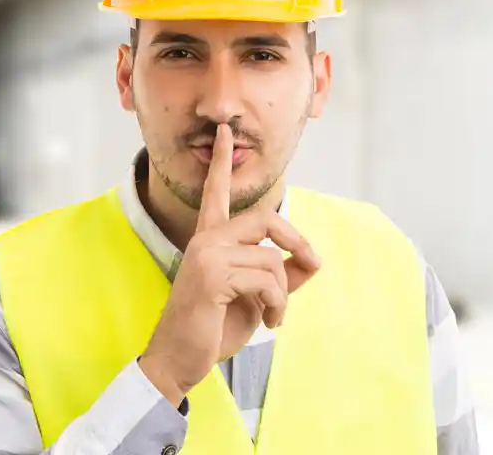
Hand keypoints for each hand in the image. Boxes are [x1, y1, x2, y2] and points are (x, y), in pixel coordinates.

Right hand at [139, 124, 320, 405]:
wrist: (180, 360)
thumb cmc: (214, 328)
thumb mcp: (257, 298)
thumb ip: (282, 275)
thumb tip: (313, 260)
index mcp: (210, 240)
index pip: (217, 194)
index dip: (222, 162)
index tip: (224, 132)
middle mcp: (206, 240)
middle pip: (267, 219)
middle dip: (298, 241)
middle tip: (313, 263)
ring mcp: (207, 255)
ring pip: (272, 259)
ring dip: (283, 294)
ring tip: (275, 316)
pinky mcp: (213, 276)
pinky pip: (268, 279)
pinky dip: (277, 304)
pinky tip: (269, 321)